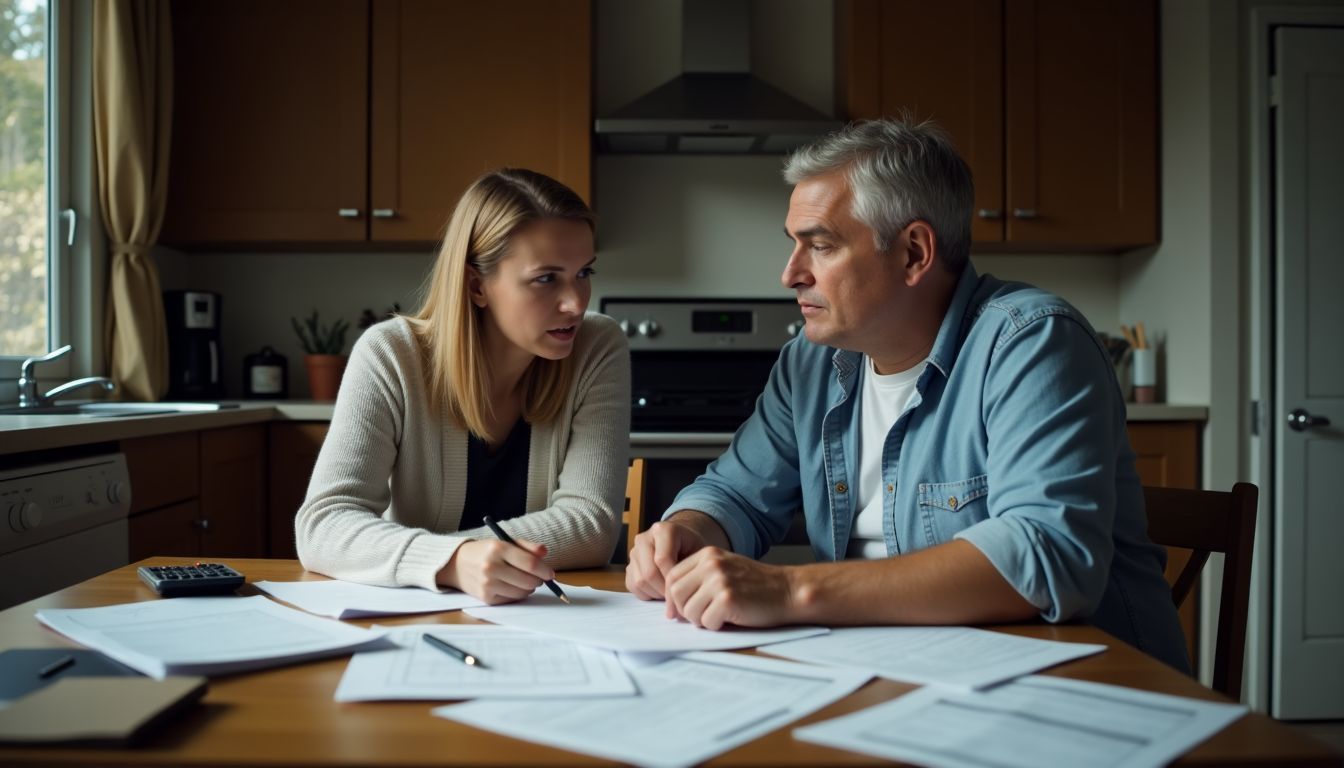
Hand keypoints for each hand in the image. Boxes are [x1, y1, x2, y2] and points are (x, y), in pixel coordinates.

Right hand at [437, 539, 552, 603]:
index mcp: (498, 548)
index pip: (529, 563)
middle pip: (528, 581)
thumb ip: (527, 547)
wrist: (457, 564)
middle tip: (538, 578)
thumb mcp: (506, 543)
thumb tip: (545, 553)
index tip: (550, 574)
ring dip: (529, 589)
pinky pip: (511, 600)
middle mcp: (491, 566)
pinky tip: (512, 586)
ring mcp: (487, 584)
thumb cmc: (487, 552)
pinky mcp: (485, 598)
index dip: (544, 571)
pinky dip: (517, 595)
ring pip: (522, 593)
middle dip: (538, 581)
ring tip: (524, 581)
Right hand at [625, 520, 708, 599]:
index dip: (673, 579)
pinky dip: (647, 594)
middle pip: (649, 572)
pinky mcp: (629, 565)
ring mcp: (634, 552)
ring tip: (671, 592)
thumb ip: (692, 568)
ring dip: (656, 593)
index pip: (662, 559)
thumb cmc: (692, 548)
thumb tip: (683, 594)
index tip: (684, 588)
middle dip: (664, 589)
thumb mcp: (699, 552)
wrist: (682, 541)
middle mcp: (644, 539)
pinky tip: (661, 590)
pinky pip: (633, 586)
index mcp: (662, 530)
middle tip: (678, 596)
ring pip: (639, 581)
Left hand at [665, 547, 795, 629]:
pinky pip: (706, 622)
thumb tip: (671, 607)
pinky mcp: (728, 599)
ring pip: (688, 611)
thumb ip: (699, 579)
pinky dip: (716, 626)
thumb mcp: (725, 569)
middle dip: (684, 611)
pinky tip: (731, 619)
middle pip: (676, 594)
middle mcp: (711, 564)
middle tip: (701, 617)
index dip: (672, 598)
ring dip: (701, 620)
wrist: (788, 591)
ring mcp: (719, 581)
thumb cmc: (756, 586)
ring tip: (720, 616)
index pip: (672, 576)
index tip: (679, 611)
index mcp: (707, 554)